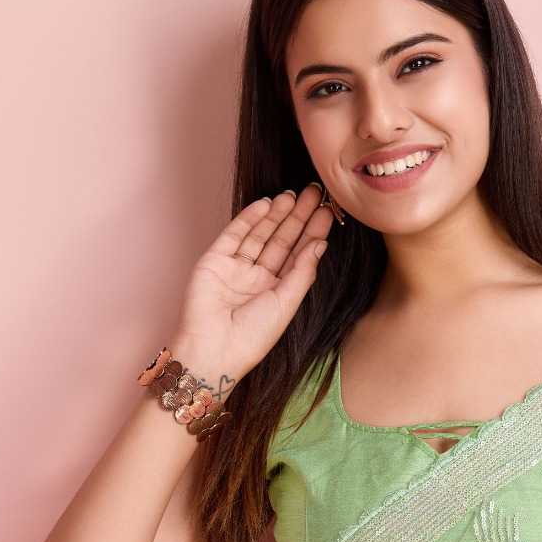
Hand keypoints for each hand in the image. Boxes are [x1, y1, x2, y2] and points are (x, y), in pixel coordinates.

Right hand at [162, 184, 334, 400]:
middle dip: (297, 217)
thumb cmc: (252, 336)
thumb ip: (302, 272)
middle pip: (282, 241)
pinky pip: (234, 234)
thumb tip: (320, 244)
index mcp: (277, 292)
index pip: (298, 256)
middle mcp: (257, 278)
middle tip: (314, 193)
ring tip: (292, 194)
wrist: (214, 348)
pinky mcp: (215, 260)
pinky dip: (249, 218)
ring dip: (276, 215)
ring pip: (260, 234)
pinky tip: (266, 204)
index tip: (327, 211)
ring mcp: (236, 268)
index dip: (312, 234)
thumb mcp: (286, 303)